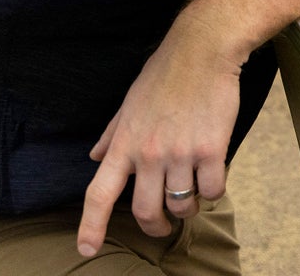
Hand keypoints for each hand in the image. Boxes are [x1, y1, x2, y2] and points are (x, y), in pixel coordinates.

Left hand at [76, 16, 244, 256]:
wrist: (203, 50)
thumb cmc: (165, 73)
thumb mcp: (129, 103)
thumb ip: (112, 134)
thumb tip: (95, 157)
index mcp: (124, 143)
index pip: (98, 193)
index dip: (90, 226)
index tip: (86, 249)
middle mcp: (149, 153)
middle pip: (145, 212)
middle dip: (155, 227)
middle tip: (163, 225)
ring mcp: (180, 153)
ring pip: (182, 205)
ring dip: (188, 208)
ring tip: (192, 195)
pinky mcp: (212, 149)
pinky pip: (213, 189)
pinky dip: (213, 191)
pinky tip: (213, 177)